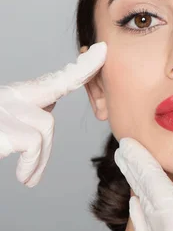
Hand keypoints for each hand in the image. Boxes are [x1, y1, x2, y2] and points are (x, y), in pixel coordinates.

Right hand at [0, 42, 106, 186]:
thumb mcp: (6, 123)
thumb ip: (29, 111)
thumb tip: (52, 102)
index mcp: (13, 97)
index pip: (54, 80)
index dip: (80, 68)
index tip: (103, 51)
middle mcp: (9, 97)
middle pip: (56, 87)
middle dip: (77, 80)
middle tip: (79, 91)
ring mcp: (4, 108)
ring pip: (46, 125)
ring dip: (41, 157)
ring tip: (27, 179)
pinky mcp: (1, 125)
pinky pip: (32, 142)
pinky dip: (32, 162)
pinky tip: (23, 178)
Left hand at [114, 138, 172, 230]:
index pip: (153, 185)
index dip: (141, 161)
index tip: (127, 144)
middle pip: (144, 200)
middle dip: (135, 173)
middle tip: (123, 151)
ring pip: (145, 220)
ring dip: (139, 194)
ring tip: (133, 174)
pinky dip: (143, 219)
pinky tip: (142, 211)